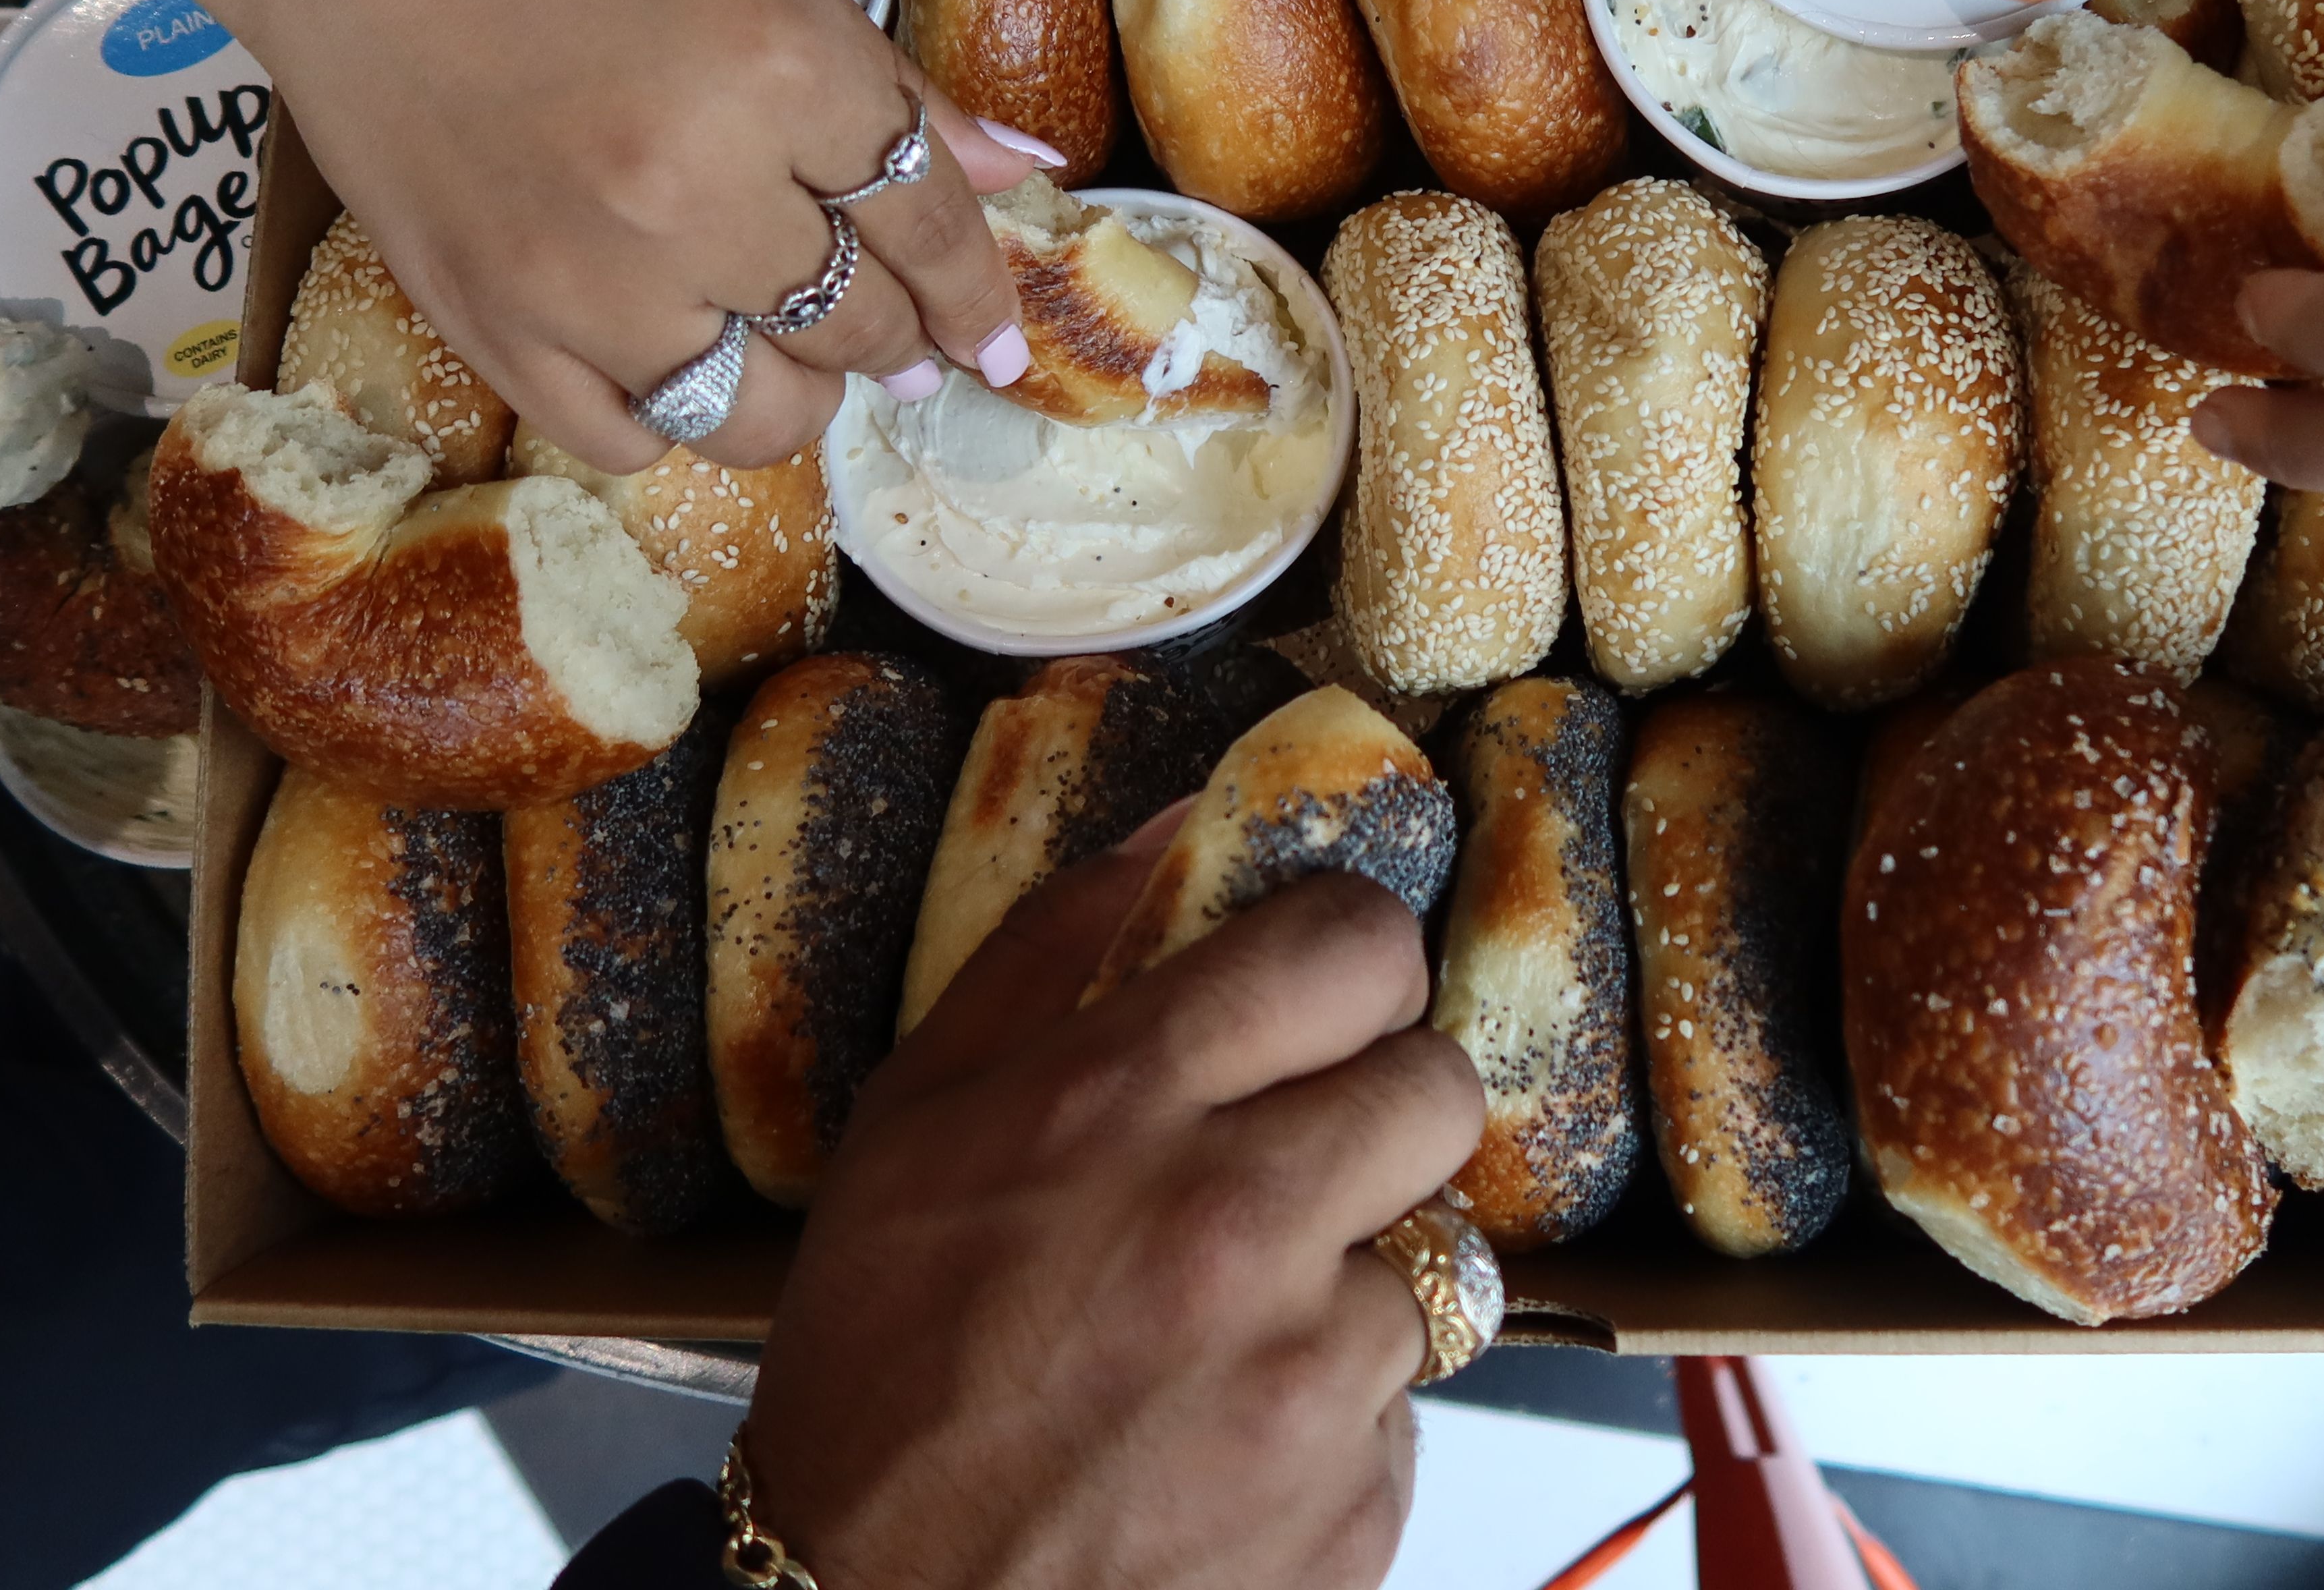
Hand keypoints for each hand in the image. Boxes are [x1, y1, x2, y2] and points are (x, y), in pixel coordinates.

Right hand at [216, 0, 1047, 471]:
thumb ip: (888, 82)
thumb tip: (1019, 169)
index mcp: (783, 70)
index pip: (928, 221)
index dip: (977, 290)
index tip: (994, 341)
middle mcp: (695, 190)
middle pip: (857, 324)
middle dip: (898, 340)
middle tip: (896, 341)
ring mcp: (586, 274)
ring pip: (756, 413)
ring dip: (799, 396)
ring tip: (793, 361)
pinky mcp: (489, 323)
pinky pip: (626, 438)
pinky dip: (671, 420)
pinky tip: (677, 367)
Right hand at [742, 807, 1485, 1589]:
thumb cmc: (884, 1362)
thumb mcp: (918, 1113)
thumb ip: (1059, 944)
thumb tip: (1184, 821)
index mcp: (1124, 1106)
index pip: (1353, 945)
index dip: (1349, 958)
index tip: (1323, 990)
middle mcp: (1236, 1229)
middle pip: (1439, 1085)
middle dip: (1381, 1105)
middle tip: (1300, 1152)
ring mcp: (1309, 1380)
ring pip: (1435, 1257)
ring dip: (1355, 1278)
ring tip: (1230, 1322)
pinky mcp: (1356, 1503)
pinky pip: (1404, 1408)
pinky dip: (1335, 1411)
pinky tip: (1224, 1428)